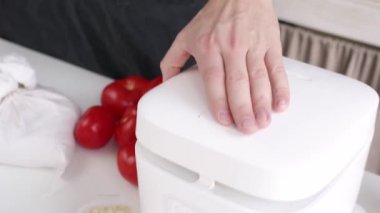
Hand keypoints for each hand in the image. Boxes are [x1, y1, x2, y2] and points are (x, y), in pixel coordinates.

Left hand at [160, 0, 288, 133]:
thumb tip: (165, 84)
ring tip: (263, 122)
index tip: (224, 120)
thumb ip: (172, 61)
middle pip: (238, 82)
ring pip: (259, 78)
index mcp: (209, 47)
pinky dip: (281, 87)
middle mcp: (231, 47)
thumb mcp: (185, 35)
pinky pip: (277, 68)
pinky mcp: (270, 44)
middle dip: (243, 108)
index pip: (214, 79)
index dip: (219, 101)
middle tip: (247, 129)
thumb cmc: (212, 18)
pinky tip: (281, 104)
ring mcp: (253, 46)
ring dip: (262, 102)